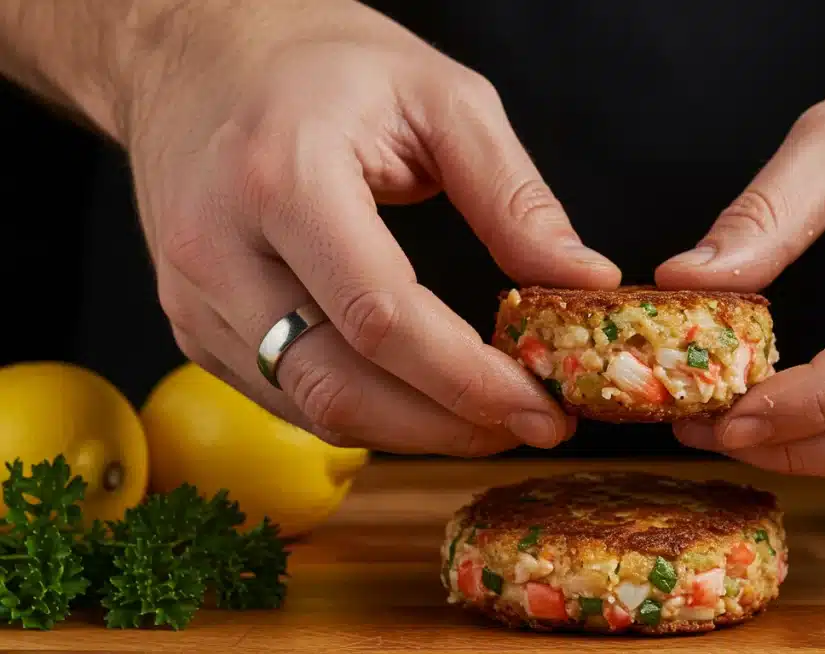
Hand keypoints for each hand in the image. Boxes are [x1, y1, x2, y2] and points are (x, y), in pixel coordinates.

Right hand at [128, 2, 619, 454]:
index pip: (380, 316)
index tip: (542, 406)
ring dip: (415, 430)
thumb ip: (513, 196)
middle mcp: (220, 251)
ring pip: (314, 407)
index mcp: (282, 177)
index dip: (468, 378)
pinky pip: (289, 396)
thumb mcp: (441, 98)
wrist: (196, 54)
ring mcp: (194, 298)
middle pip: (341, 385)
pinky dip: (369, 411)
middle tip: (533, 425)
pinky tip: (425, 396)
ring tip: (492, 416)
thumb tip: (583, 278)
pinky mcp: (193, 325)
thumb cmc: (322, 64)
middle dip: (450, 425)